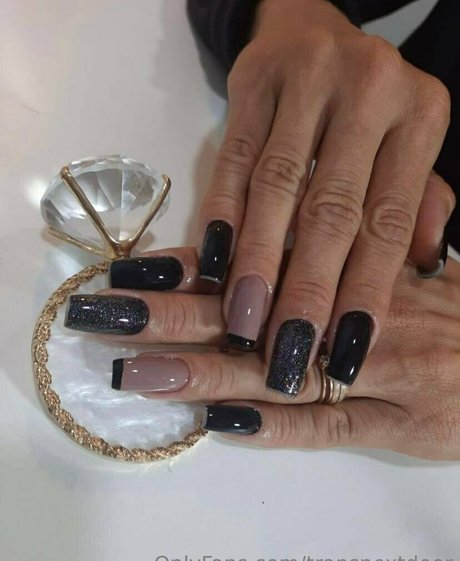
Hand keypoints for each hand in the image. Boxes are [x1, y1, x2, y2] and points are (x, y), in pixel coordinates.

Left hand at [65, 247, 459, 459]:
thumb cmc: (447, 307)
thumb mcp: (400, 257)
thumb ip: (335, 249)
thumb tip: (261, 246)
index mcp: (351, 265)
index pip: (256, 260)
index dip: (190, 266)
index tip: (131, 270)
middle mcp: (354, 313)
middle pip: (250, 314)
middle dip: (173, 316)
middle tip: (108, 316)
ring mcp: (377, 372)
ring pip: (278, 373)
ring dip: (206, 373)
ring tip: (142, 374)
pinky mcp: (403, 423)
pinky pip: (332, 427)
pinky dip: (277, 427)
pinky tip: (224, 425)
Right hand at [196, 0, 452, 395]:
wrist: (313, 29)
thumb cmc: (367, 103)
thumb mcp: (407, 142)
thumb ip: (418, 202)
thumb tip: (418, 269)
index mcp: (419, 116)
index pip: (388, 220)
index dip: (365, 290)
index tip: (343, 351)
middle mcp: (369, 92)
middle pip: (330, 210)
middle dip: (305, 290)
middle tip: (286, 353)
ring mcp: (307, 82)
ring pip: (276, 187)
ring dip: (257, 260)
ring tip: (243, 321)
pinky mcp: (254, 83)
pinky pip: (234, 158)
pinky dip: (222, 213)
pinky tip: (212, 262)